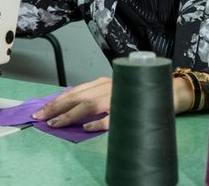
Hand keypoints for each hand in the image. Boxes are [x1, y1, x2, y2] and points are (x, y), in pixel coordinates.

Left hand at [31, 75, 197, 131]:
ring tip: (56, 124)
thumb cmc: (139, 93)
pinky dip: (98, 122)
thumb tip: (75, 114)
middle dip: (56, 107)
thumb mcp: (114, 92)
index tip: (41, 111)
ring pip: (90, 103)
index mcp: (103, 82)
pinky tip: (87, 127)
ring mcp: (119, 96)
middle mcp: (108, 86)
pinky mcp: (130, 106)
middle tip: (40, 118)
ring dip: (70, 115)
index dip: (56, 101)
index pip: (74, 91)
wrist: (168, 91)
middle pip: (77, 96)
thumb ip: (97, 99)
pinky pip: (113, 115)